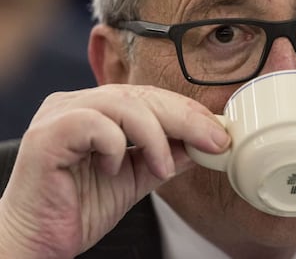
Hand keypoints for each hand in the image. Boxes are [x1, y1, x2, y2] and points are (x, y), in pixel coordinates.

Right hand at [0, 84, 229, 258]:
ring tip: (165, 167)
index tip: (216, 133)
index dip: (186, 112)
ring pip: (123, 104)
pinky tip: (113, 168)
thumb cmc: (80, 207)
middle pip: (142, 96)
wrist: (37, 241)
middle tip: (213, 140)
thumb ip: (163, 158)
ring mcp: (61, 114)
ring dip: (154, 136)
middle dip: (184, 119)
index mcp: (98, 110)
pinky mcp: (48, 133)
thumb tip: (199, 146)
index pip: (150, 98)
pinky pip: (94, 123)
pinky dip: (115, 145)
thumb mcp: (134, 179)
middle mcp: (79, 103)